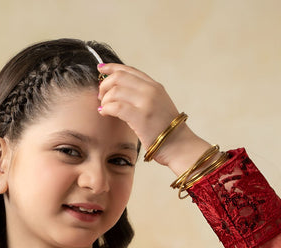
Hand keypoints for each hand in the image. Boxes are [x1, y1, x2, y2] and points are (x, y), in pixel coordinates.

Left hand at [97, 63, 211, 174]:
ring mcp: (147, 102)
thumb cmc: (167, 131)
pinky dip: (106, 108)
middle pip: (119, 77)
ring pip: (115, 91)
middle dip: (105, 85)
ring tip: (103, 108)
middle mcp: (151, 90)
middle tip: (100, 97)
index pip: (129, 70)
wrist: (180, 146)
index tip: (100, 69)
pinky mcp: (141, 117)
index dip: (112, 68)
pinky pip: (116, 106)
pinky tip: (104, 113)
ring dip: (105, 99)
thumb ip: (144, 97)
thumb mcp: (158, 106)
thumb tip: (121, 94)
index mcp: (155, 86)